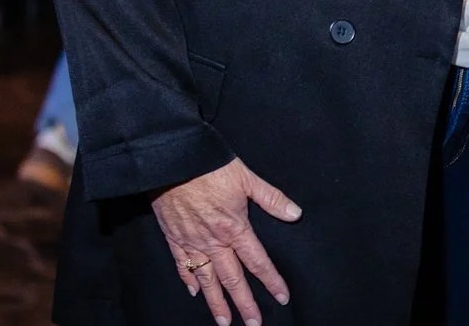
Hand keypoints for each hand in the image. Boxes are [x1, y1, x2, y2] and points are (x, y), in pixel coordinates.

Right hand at [152, 158, 302, 325]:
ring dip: (216, 302)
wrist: (173, 160)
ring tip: (225, 322)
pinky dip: (188, 280)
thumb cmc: (211, 165)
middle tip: (254, 323)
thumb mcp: (246, 178)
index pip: (257, 261)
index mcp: (234, 227)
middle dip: (244, 303)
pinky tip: (194, 292)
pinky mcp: (174, 237)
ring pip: (207, 279)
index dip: (271, 280)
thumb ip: (271, 198)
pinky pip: (182, 265)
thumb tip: (295, 214)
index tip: (281, 297)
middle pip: (233, 278)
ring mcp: (191, 242)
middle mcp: (213, 241)